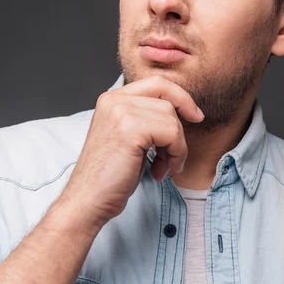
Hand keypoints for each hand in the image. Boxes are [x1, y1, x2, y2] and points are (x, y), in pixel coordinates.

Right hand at [60, 75, 203, 226]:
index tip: (195, 116)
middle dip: (178, 130)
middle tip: (174, 156)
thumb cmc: (111, 175)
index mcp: (112, 99)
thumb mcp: (130, 137)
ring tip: (164, 167)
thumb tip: (184, 110)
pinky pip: (171, 133)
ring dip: (177, 147)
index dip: (181, 97)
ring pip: (172, 118)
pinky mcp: (129, 129)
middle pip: (168, 100)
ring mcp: (120, 112)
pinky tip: (161, 171)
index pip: (158, 83)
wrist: (88, 200)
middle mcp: (114, 100)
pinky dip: (175, 154)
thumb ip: (147, 118)